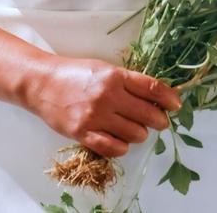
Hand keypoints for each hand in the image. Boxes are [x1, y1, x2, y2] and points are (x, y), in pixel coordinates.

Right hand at [22, 56, 180, 158]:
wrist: (41, 82)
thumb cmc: (74, 73)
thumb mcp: (103, 69)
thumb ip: (127, 81)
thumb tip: (155, 96)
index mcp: (115, 76)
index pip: (152, 89)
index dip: (169, 99)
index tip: (176, 105)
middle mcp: (108, 96)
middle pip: (148, 114)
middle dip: (159, 120)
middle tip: (158, 121)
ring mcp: (95, 116)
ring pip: (135, 134)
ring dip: (139, 134)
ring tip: (134, 129)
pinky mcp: (83, 133)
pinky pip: (114, 148)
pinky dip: (122, 147)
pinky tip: (120, 140)